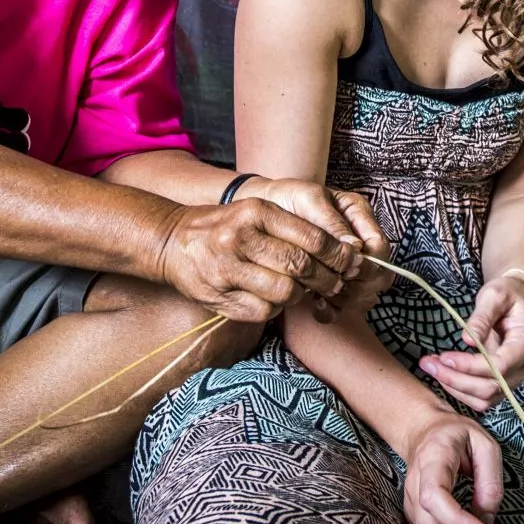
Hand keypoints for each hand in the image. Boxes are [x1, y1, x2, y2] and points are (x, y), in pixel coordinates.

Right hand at [154, 194, 360, 322]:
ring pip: (285, 292)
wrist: (172, 242)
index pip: (311, 237)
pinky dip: (276, 307)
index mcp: (256, 212)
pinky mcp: (219, 297)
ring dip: (300, 295)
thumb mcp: (256, 213)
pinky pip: (264, 310)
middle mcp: (240, 238)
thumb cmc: (225, 226)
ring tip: (301, 289)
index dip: (338, 254)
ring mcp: (227, 269)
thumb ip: (294, 227)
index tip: (352, 262)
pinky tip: (273, 297)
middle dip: (326, 279)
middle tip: (336, 283)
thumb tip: (345, 248)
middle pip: (300, 266)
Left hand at [243, 180, 392, 321]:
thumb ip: (332, 222)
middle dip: (358, 284)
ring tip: (319, 293)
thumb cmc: (288, 199)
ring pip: (365, 295)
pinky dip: (332, 310)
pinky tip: (315, 304)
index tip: (345, 268)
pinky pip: (342, 307)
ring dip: (345, 299)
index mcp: (360, 216)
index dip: (367, 263)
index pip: (380, 248)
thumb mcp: (308, 200)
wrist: (265, 207)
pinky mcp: (331, 282)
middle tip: (332, 284)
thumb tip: (356, 248)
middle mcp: (359, 241)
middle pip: (379, 276)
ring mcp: (347, 264)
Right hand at [398, 410, 514, 523]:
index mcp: (431, 460)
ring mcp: (412, 504)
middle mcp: (415, 486)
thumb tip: (487, 521)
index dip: (457, 521)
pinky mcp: (417, 517)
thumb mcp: (484, 444)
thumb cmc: (457, 435)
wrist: (425, 433)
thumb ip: (489, 481)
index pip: (434, 498)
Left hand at [418, 274, 523, 410]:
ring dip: (454, 387)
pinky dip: (460, 389)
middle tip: (428, 363)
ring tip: (431, 366)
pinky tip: (443, 372)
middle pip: (490, 387)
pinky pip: (482, 397)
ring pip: (484, 398)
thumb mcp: (495, 295)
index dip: (470, 366)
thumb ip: (482, 317)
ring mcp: (516, 378)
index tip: (444, 357)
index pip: (500, 366)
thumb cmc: (508, 294)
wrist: (518, 300)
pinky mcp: (504, 383)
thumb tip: (467, 340)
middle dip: (455, 379)